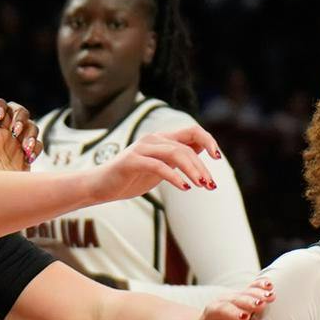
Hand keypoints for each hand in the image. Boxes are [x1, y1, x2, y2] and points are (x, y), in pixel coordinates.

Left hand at [0, 99, 38, 171]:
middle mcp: (2, 134)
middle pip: (17, 111)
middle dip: (20, 117)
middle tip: (15, 131)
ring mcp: (16, 145)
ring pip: (31, 125)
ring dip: (30, 133)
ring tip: (24, 149)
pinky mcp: (27, 157)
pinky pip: (38, 144)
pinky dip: (36, 148)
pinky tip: (28, 159)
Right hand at [89, 126, 222, 202]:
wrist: (100, 186)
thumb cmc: (131, 178)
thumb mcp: (161, 166)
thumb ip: (178, 157)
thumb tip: (202, 151)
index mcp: (162, 139)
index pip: (192, 131)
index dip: (208, 140)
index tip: (218, 158)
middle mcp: (153, 139)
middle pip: (187, 147)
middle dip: (202, 167)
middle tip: (210, 185)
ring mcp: (142, 148)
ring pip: (176, 154)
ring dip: (192, 171)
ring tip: (201, 186)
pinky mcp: (132, 161)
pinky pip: (159, 166)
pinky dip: (174, 177)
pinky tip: (184, 188)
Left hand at [188, 278, 274, 319]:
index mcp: (211, 313)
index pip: (221, 309)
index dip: (232, 312)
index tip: (245, 318)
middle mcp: (222, 302)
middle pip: (235, 299)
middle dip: (248, 301)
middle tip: (261, 305)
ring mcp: (233, 298)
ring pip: (245, 292)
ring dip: (258, 293)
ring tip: (271, 296)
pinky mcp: (243, 298)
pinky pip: (252, 289)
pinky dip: (260, 286)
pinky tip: (270, 285)